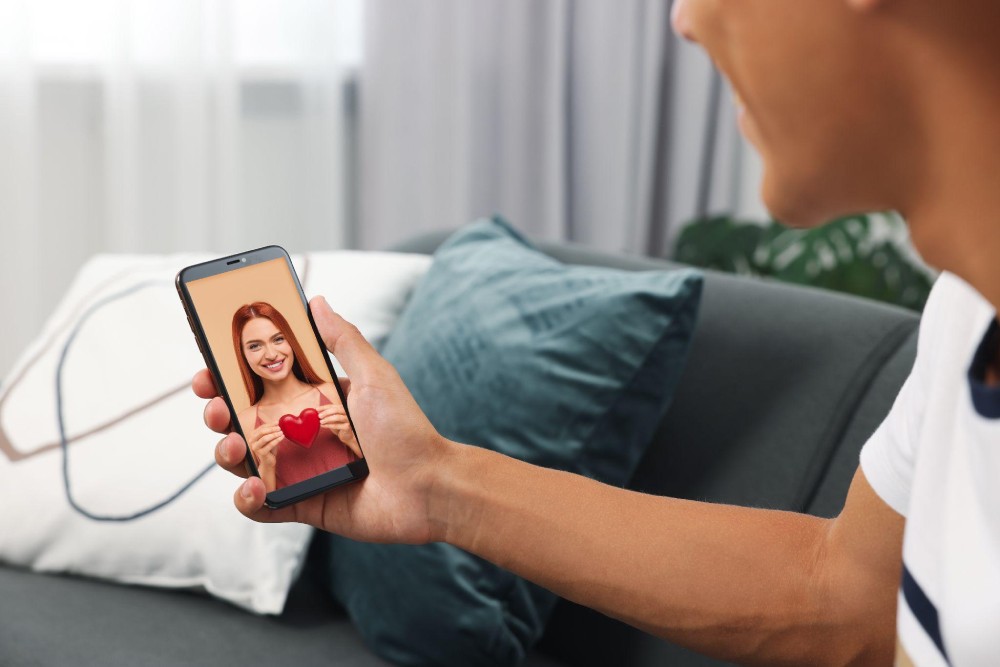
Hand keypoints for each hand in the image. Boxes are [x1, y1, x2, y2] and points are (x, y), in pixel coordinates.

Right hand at [194, 296, 453, 544]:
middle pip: (242, 421)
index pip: (261, 385)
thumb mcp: (374, 376)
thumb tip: (316, 300)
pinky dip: (247, 498)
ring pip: (243, 461)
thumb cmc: (405, 430)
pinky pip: (260, 504)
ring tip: (233, 446)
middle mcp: (301, 433)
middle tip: (217, 405)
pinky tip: (254, 486)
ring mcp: (299, 470)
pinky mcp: (302, 504)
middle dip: (218, 410)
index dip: (230, 376)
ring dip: (225, 452)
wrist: (429, 487)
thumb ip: (343, 340)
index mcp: (315, 400)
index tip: (209, 364)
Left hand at [317, 403, 351, 440]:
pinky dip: (328, 425)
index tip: (317, 409)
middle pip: (336, 410)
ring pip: (337, 417)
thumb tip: (317, 411)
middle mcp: (348, 413)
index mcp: (343, 409)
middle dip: (326, 412)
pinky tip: (323, 426)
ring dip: (327, 419)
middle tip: (319, 416)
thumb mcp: (333, 418)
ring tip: (321, 421)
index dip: (324, 407)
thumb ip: (328, 414)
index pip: (333, 406)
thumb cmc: (339, 425)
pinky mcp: (348, 427)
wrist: (347, 435)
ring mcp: (349, 419)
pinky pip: (336, 425)